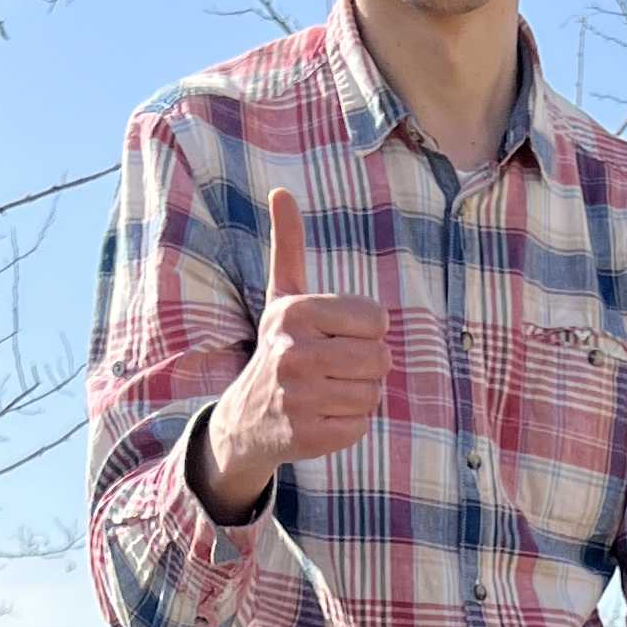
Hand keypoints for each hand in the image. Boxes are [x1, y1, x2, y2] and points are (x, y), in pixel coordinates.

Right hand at [196, 186, 387, 514]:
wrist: (245, 418)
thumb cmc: (278, 348)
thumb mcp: (281, 296)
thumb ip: (288, 246)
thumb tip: (281, 192)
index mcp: (293, 313)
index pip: (377, 320)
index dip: (367, 331)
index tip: (339, 336)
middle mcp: (292, 352)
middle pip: (380, 358)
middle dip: (367, 364)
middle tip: (336, 367)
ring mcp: (299, 397)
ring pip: (374, 393)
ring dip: (360, 394)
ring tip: (329, 390)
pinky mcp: (308, 435)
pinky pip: (361, 425)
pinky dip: (350, 423)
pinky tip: (324, 415)